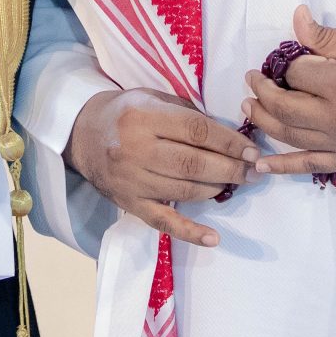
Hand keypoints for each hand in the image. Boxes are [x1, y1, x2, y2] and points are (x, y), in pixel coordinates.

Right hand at [64, 87, 255, 247]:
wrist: (82, 135)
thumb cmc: (126, 112)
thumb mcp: (152, 98)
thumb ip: (187, 114)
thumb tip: (230, 136)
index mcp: (143, 117)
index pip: (197, 131)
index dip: (229, 143)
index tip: (252, 151)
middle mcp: (135, 149)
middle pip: (193, 163)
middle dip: (230, 168)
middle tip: (253, 171)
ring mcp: (131, 181)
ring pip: (184, 191)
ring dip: (216, 189)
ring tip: (235, 183)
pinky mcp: (129, 204)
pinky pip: (163, 222)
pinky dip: (189, 232)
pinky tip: (213, 239)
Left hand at [241, 5, 335, 173]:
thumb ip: (328, 37)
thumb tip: (295, 18)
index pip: (297, 73)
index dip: (287, 63)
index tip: (287, 57)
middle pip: (285, 107)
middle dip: (263, 91)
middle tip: (253, 78)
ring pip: (291, 136)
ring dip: (264, 121)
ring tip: (250, 106)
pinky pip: (311, 166)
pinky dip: (283, 166)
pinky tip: (260, 164)